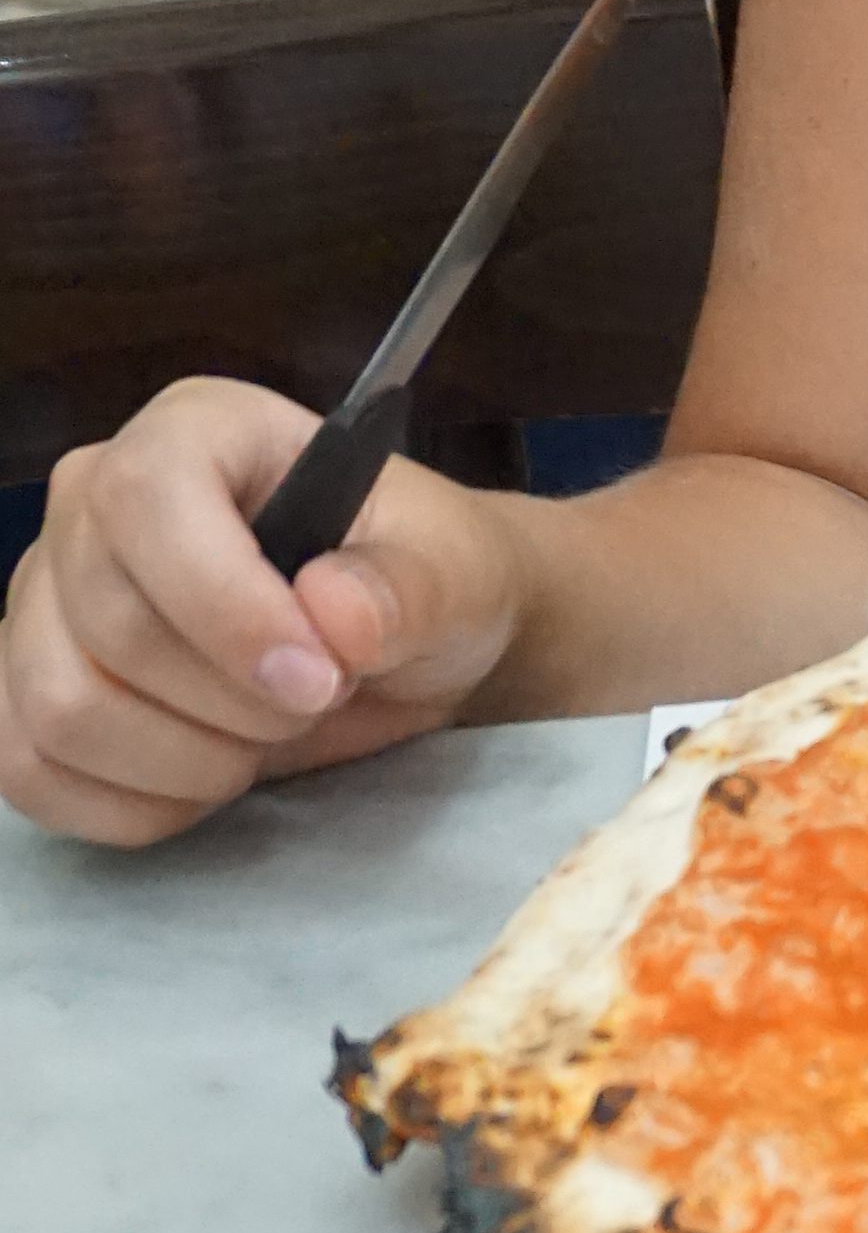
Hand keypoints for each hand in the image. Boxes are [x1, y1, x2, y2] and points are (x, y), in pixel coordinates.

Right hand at [0, 382, 523, 845]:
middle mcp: (93, 499)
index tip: (317, 676)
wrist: (410, 647)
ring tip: (269, 734)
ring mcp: (44, 600)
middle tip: (318, 699)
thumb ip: (410, 587)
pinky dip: (133, 802)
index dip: (224, 603)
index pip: (149, 497)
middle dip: (231, 699)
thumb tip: (336, 611)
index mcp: (199, 430)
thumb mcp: (458, 573)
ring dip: (186, 758)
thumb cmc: (427, 579)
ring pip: (61, 710)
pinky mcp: (22, 692)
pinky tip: (210, 778)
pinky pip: (30, 772)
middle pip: (108, 626)